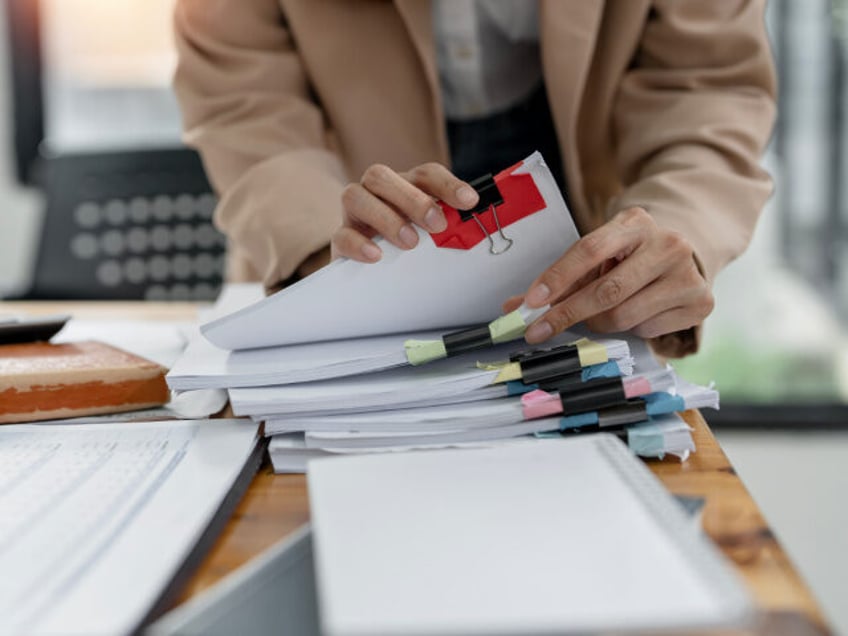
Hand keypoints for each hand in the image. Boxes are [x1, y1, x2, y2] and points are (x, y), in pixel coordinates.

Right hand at [331, 163, 479, 261]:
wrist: (372, 273)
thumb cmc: (408, 247)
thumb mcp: (431, 235)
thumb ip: (448, 227)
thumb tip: (475, 230)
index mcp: (403, 186)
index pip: (424, 174)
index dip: (447, 184)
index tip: (469, 202)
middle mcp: (375, 192)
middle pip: (382, 176)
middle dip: (412, 199)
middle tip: (437, 224)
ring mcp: (353, 214)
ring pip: (355, 196)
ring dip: (386, 217)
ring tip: (410, 242)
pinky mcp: (340, 239)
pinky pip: (341, 234)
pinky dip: (358, 244)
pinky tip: (376, 255)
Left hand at [506, 207, 713, 343]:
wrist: (683, 257)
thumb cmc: (628, 258)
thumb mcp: (598, 257)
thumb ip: (559, 280)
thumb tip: (512, 308)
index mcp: (634, 222)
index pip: (589, 249)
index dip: (557, 277)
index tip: (530, 302)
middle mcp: (667, 243)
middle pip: (607, 290)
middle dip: (567, 313)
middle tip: (539, 331)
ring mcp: (688, 274)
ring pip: (624, 315)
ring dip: (599, 323)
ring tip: (597, 315)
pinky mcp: (701, 302)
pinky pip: (647, 330)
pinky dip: (631, 330)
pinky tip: (635, 313)